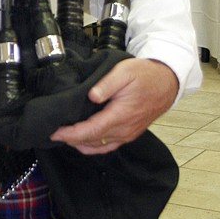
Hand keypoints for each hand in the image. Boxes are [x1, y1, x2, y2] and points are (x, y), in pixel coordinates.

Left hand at [50, 58, 178, 153]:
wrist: (167, 82)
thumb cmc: (145, 75)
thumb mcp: (124, 71)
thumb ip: (106, 84)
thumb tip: (92, 96)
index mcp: (120, 115)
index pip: (90, 131)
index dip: (70, 134)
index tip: (54, 132)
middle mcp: (124, 129)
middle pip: (91, 141)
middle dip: (70, 139)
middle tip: (52, 132)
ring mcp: (127, 134)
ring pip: (98, 147)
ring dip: (79, 143)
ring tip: (64, 135)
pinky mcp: (129, 134)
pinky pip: (107, 146)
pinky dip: (92, 146)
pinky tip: (82, 141)